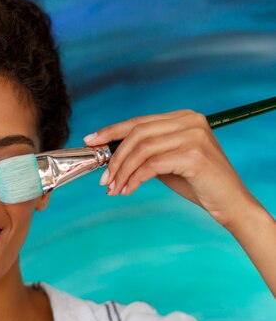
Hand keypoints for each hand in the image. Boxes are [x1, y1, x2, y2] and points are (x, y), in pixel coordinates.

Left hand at [83, 109, 259, 228]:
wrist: (230, 203)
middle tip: (103, 178)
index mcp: (183, 117)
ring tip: (113, 188)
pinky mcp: (195, 155)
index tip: (90, 141)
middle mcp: (190, 121)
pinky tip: (128, 190)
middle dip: (114, 156)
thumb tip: (108, 154)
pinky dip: (135, 178)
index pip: (139, 121)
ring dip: (122, 171)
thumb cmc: (197, 183)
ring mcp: (193, 136)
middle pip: (138, 133)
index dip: (112, 131)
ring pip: (142, 149)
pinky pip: (152, 165)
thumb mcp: (166, 162)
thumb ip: (144, 153)